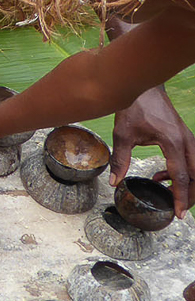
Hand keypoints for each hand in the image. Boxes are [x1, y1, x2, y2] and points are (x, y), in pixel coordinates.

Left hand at [111, 86, 194, 217]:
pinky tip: (160, 176)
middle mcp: (187, 142)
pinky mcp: (184, 136)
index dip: (179, 198)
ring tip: (166, 192)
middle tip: (176, 208)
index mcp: (173, 143)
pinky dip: (181, 171)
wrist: (143, 86)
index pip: (182, 177)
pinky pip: (190, 160)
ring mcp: (188, 138)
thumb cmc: (133, 107)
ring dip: (186, 183)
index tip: (178, 214)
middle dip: (189, 194)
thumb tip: (114, 181)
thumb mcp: (123, 134)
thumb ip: (120, 160)